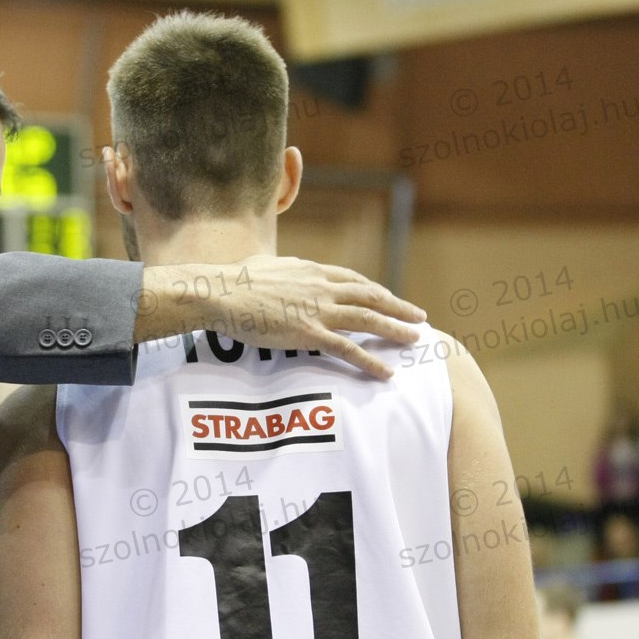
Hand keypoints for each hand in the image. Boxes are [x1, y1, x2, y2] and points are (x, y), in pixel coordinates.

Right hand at [137, 255, 425, 377]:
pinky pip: (348, 349)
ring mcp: (317, 309)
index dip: (375, 290)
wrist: (220, 293)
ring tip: (415, 339)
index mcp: (311, 270)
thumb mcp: (264, 266)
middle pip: (369, 295)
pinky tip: (387, 372)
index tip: (389, 298)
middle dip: (397, 307)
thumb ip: (281, 270)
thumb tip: (280, 270)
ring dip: (395, 329)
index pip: (352, 280)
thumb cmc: (232, 281)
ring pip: (367, 319)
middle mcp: (320, 287)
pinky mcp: (308, 332)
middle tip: (418, 317)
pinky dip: (370, 361)